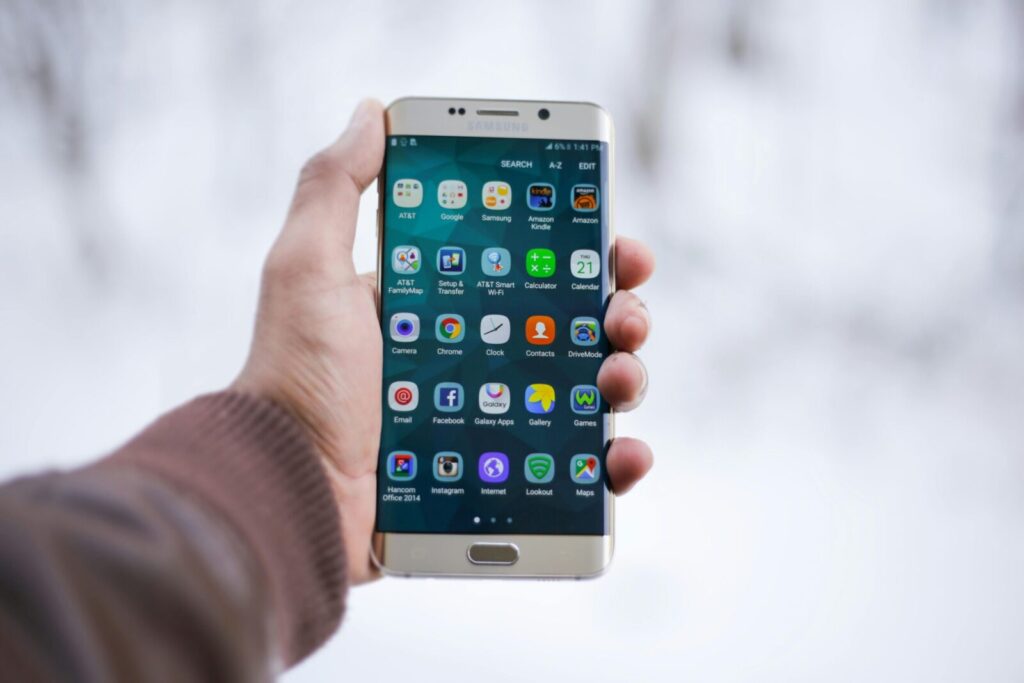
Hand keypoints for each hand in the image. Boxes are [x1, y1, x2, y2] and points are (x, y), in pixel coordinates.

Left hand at [234, 99, 654, 585]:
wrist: (287, 490)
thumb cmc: (296, 379)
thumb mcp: (307, 269)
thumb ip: (334, 187)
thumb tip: (371, 112)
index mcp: (440, 307)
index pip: (528, 267)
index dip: (580, 251)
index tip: (614, 243)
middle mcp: (472, 361)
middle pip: (570, 327)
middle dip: (616, 312)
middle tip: (624, 315)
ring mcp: (490, 422)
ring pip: (584, 393)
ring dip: (622, 377)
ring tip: (617, 379)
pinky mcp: (499, 483)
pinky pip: (574, 473)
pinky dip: (613, 464)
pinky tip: (624, 454)